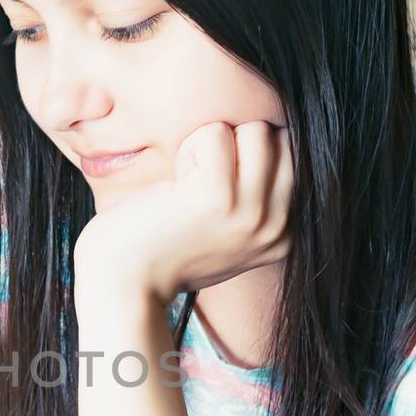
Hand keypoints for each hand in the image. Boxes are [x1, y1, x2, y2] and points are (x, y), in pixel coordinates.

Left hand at [71, 120, 291, 304]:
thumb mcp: (227, 235)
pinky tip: (173, 185)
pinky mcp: (218, 196)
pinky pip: (215, 133)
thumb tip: (270, 138)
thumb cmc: (163, 251)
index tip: (211, 197)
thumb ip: (255, 200)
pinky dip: (188, 148)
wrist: (124, 285)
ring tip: (186, 183)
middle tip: (199, 183)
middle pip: (279, 140)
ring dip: (213, 144)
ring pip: (256, 131)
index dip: (246, 159)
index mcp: (283, 236)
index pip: (292, 159)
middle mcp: (276, 227)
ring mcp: (252, 213)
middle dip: (238, 144)